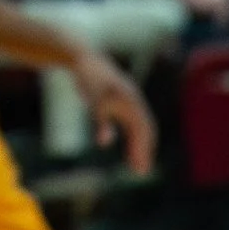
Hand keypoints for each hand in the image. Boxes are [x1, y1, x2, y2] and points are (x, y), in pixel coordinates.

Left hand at [74, 49, 154, 173]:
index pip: (143, 129)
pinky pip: (131, 124)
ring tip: (136, 166)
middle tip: (141, 172)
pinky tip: (129, 151)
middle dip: (144, 151)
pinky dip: (132, 138)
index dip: (143, 148)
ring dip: (139, 147)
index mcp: (132, 101)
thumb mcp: (94, 101)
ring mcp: (129, 102)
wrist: (84, 58)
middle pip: (145, 130)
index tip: (140, 166)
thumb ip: (101, 122)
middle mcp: (134, 102)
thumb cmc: (89, 79)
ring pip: (139, 129)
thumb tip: (103, 143)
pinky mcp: (122, 102)